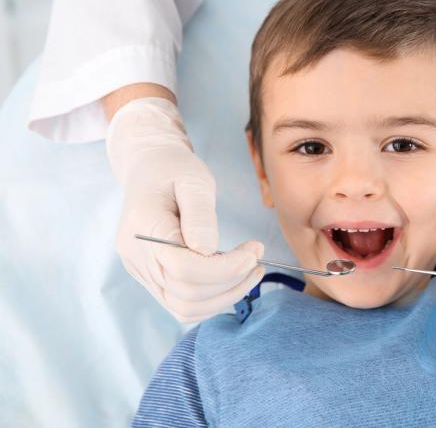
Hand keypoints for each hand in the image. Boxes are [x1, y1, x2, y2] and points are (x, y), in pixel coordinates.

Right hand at [106, 97, 263, 321]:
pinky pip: (181, 305)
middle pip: (186, 293)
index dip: (225, 268)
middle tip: (256, 258)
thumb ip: (201, 213)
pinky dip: (212, 300)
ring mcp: (141, 272)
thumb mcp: (193, 179)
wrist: (149, 169)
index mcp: (143, 228)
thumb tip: (209, 250)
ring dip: (225, 296)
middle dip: (231, 281)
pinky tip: (231, 279)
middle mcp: (137, 258)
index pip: (183, 268)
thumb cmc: (174, 169)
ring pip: (184, 308)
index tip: (254, 251)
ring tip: (250, 271)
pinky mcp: (151, 279)